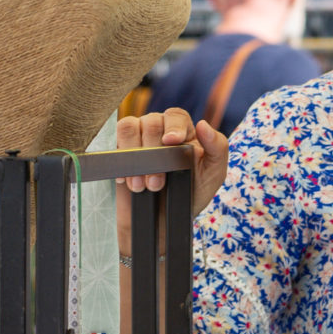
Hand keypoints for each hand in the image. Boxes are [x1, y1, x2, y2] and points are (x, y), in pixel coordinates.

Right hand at [113, 109, 228, 256]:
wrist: (165, 217)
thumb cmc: (192, 192)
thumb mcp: (214, 173)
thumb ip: (217, 148)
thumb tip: (203, 124)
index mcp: (184, 129)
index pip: (176, 116)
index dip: (173, 126)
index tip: (172, 141)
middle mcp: (159, 128)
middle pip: (152, 122)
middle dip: (155, 155)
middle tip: (157, 184)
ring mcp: (138, 137)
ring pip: (130, 127)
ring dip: (135, 156)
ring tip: (142, 185)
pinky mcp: (121, 150)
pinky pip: (115, 143)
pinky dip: (121, 161)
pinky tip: (127, 180)